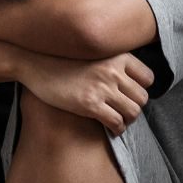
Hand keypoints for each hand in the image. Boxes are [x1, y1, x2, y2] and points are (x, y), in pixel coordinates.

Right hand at [15, 50, 155, 133]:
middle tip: (124, 112)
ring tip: (118, 121)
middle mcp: (113, 71)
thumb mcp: (93, 53)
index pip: (148, 78)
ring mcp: (102, 88)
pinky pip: (116, 122)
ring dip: (127, 120)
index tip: (130, 96)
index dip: (141, 90)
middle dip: (134, 107)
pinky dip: (117, 129)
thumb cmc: (62, 60)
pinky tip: (111, 129)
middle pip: (142, 98)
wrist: (34, 63)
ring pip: (133, 112)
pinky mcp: (89, 104)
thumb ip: (112, 62)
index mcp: (117, 57)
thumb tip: (128, 81)